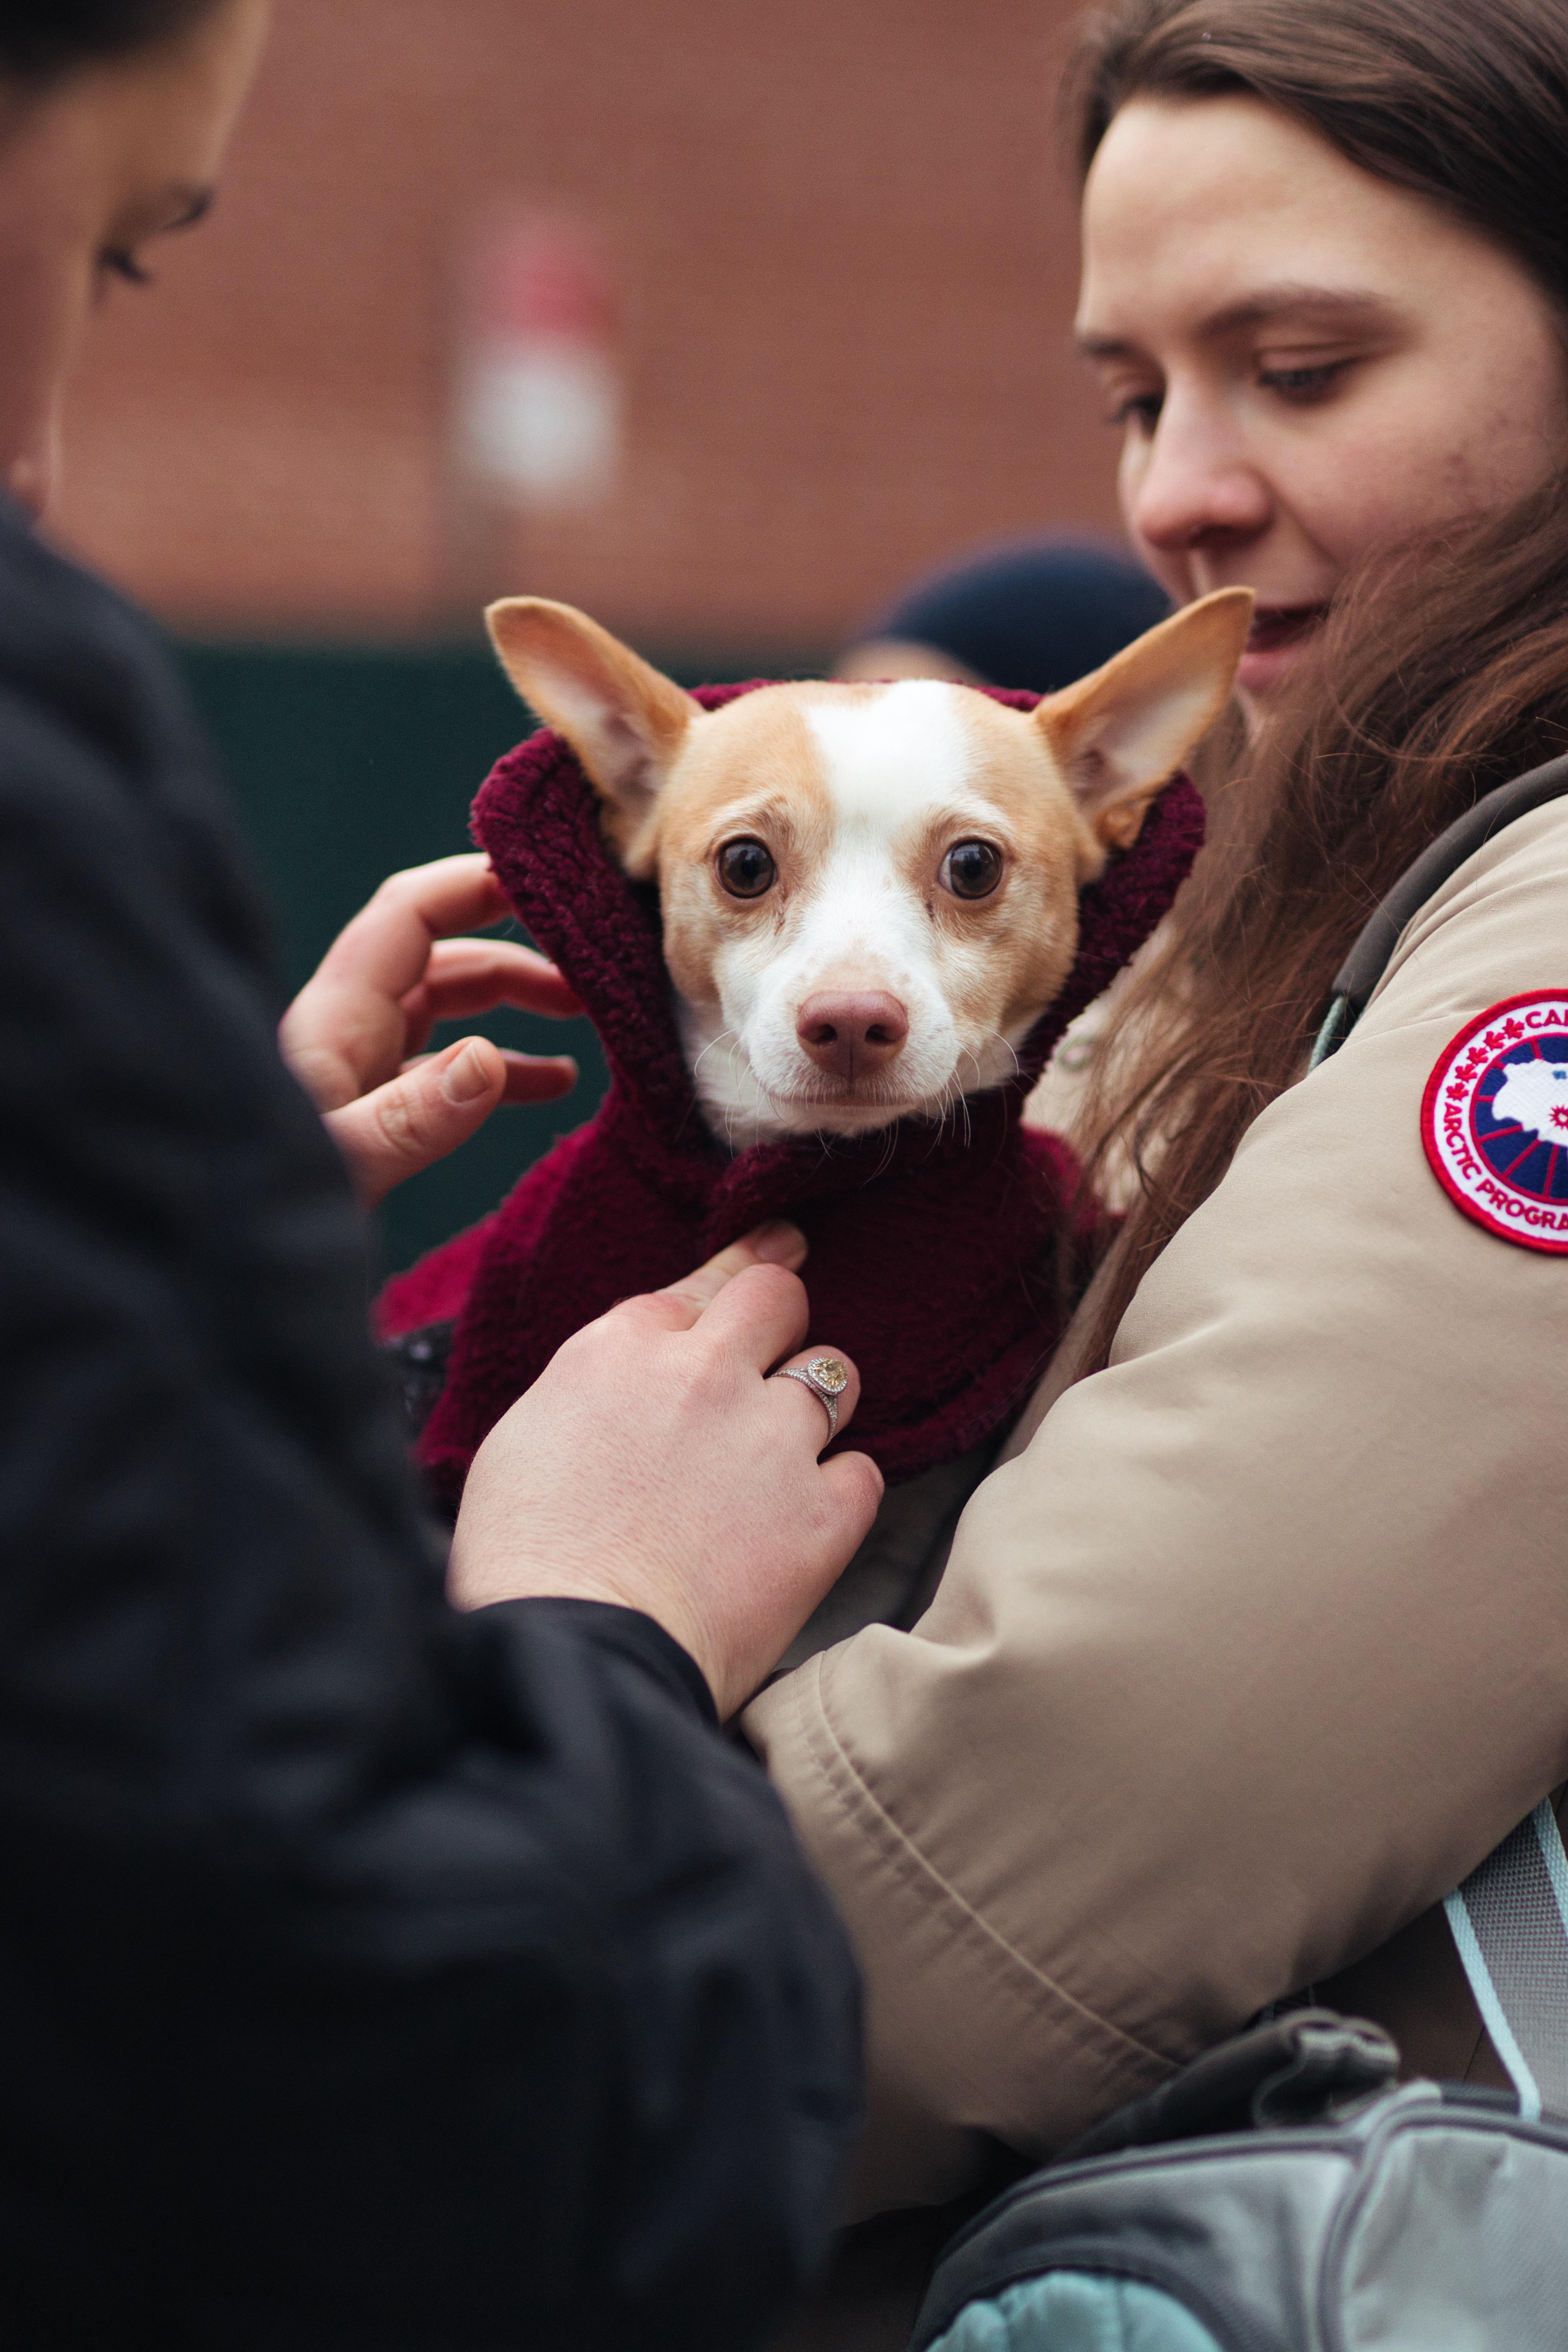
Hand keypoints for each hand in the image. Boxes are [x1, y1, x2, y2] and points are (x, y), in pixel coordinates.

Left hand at [279, 853, 582, 1207]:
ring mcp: (362, 1069)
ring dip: (517, 1004)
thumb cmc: (257, 1207)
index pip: (410, 915)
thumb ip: (408, 1119)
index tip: (549, 882)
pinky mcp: (375, 1112)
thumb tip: (487, 1059)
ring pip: (450, 1009)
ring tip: (587, 1015)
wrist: (221, 1261)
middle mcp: (348, 1030)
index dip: (475, 884)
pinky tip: (555, 1084)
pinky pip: (448, 1072)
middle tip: (588, 972)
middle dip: (516, 952)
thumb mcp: (340, 1168)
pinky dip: (503, 1068)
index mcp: (335, 1018)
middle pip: (442, 956)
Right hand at [449, 1223, 883, 1719]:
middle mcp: (709, 1374)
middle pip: (781, 1299)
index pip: (706, 1284)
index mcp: (626, 1347)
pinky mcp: (823, 1513)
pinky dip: (840, 1492)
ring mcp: (773, 1440)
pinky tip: (803, 1523)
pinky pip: (864, 1472)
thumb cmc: (527, 1559)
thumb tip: (638, 1378)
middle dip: (783, 1318)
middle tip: (778, 1351)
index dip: (742, 1272)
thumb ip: (601, 1384)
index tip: (779, 1251)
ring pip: (836, 1375)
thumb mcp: (530, 1434)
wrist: (577, 1649)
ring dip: (816, 1406)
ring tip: (782, 1456)